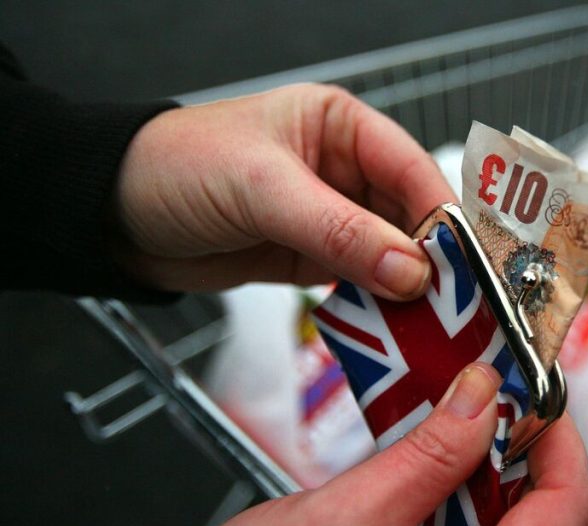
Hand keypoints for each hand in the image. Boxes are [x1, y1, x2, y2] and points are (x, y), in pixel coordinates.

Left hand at [115, 83, 453, 298]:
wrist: (113, 215)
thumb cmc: (178, 168)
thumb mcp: (262, 190)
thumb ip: (339, 230)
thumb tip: (412, 271)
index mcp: (341, 126)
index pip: (411, 168)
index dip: (441, 214)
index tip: (465, 262)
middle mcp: (345, 170)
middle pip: (411, 217)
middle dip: (433, 259)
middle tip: (457, 304)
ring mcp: (333, 218)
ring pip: (392, 255)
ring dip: (410, 289)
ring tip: (433, 325)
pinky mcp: (314, 258)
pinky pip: (363, 281)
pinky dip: (380, 305)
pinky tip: (395, 327)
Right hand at [212, 363, 587, 525]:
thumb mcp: (345, 516)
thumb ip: (425, 456)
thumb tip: (480, 394)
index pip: (570, 507)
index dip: (560, 440)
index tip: (532, 393)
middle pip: (546, 510)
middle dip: (518, 444)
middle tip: (484, 395)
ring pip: (510, 518)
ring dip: (486, 465)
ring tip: (453, 421)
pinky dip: (459, 491)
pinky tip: (429, 464)